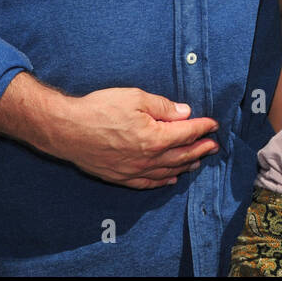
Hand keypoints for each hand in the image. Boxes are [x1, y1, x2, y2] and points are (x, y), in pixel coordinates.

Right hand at [47, 88, 218, 189]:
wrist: (67, 130)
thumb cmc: (99, 109)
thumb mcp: (134, 97)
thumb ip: (162, 106)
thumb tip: (184, 113)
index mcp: (155, 137)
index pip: (187, 133)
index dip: (202, 127)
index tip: (213, 124)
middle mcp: (148, 158)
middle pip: (182, 155)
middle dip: (200, 149)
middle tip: (214, 145)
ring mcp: (134, 170)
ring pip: (168, 171)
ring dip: (186, 165)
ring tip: (199, 161)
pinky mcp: (121, 177)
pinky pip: (148, 182)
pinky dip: (164, 180)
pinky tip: (171, 178)